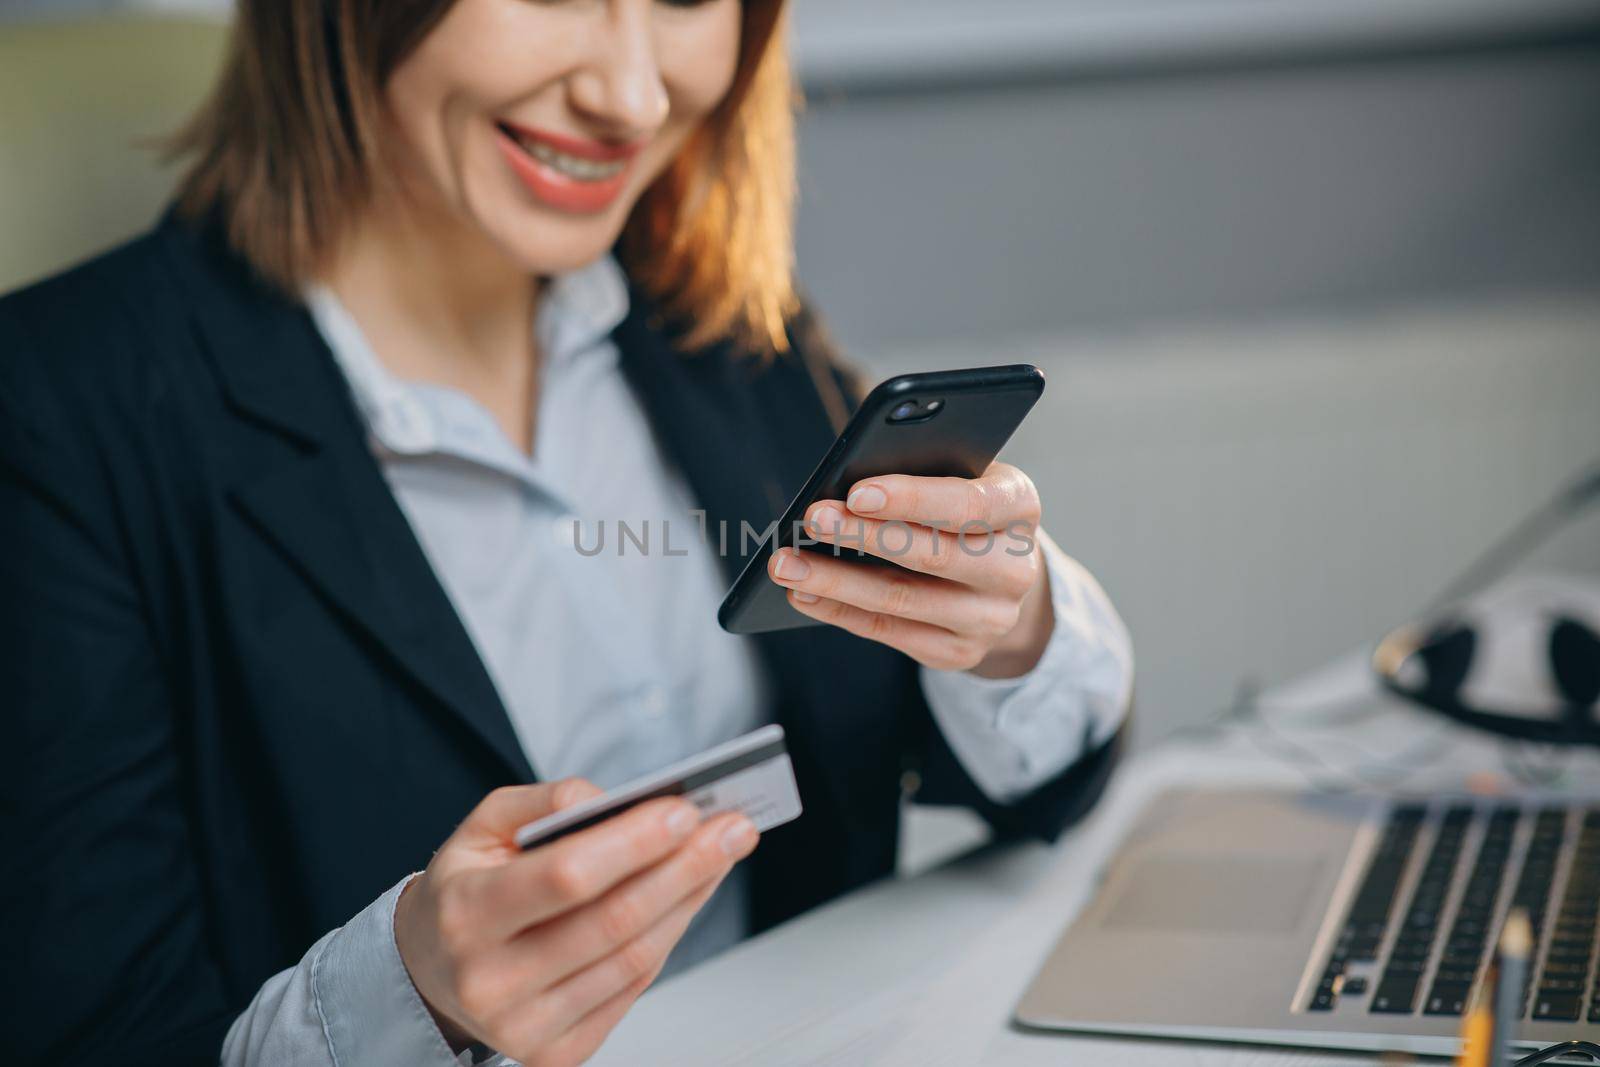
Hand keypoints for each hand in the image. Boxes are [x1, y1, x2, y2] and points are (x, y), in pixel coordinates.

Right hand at [393, 779, 757, 1066]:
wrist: (430, 967)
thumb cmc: (467, 887)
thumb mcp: (484, 826)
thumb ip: (545, 801)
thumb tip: (615, 802)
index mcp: (466, 913)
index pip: (566, 876)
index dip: (634, 843)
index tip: (685, 810)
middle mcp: (490, 980)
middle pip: (614, 922)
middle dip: (685, 868)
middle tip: (732, 829)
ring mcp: (524, 1027)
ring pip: (634, 959)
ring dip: (689, 900)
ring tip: (720, 855)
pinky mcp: (556, 1052)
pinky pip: (633, 989)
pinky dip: (670, 937)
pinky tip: (689, 898)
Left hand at [767, 462, 1053, 678]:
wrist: (1002, 573)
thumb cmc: (964, 507)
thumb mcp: (961, 474)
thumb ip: (923, 472)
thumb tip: (845, 486)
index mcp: (1020, 507)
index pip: (969, 504)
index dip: (912, 499)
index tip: (856, 491)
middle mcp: (1014, 569)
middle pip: (932, 556)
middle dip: (862, 536)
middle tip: (810, 519)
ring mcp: (989, 618)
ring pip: (901, 600)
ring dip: (836, 581)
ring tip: (787, 563)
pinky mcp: (959, 652)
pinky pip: (888, 633)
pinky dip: (839, 611)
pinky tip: (803, 593)